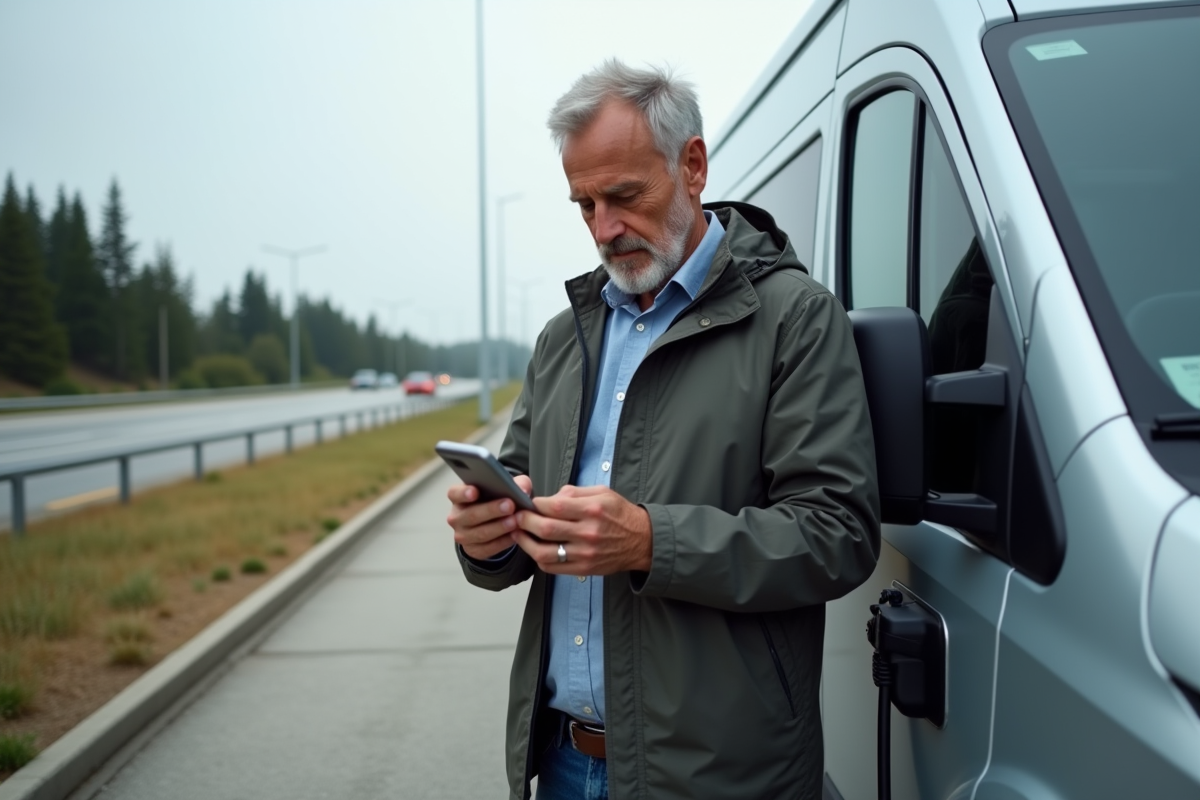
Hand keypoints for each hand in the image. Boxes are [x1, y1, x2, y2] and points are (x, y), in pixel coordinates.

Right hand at [446, 475, 532, 560]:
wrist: (493, 522)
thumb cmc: (496, 499)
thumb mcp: (504, 487)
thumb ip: (514, 483)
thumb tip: (523, 489)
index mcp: (458, 497)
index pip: (455, 493)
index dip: (464, 493)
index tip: (475, 492)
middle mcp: (457, 517)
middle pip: (471, 514)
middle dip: (491, 510)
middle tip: (509, 506)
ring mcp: (463, 535)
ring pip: (480, 533)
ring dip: (499, 528)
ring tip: (515, 521)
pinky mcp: (473, 550)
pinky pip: (488, 548)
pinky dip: (503, 541)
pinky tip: (515, 535)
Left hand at [513, 485, 651, 575]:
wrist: (642, 541)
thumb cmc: (620, 514)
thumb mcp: (603, 493)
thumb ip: (575, 492)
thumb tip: (550, 497)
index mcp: (592, 510)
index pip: (555, 506)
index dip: (535, 504)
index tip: (529, 502)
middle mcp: (588, 532)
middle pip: (546, 528)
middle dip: (525, 521)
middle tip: (516, 516)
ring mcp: (585, 553)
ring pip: (545, 552)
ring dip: (525, 543)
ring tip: (518, 534)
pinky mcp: (584, 568)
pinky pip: (553, 567)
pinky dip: (539, 558)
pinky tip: (535, 549)